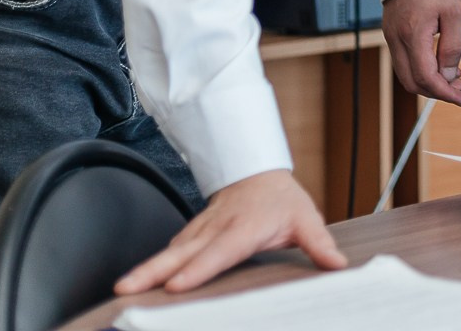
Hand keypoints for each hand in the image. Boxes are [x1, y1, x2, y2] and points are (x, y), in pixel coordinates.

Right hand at [115, 169, 344, 295]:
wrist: (258, 170)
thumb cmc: (281, 199)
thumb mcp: (305, 218)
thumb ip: (319, 243)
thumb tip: (338, 264)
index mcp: (244, 227)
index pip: (219, 251)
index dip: (198, 268)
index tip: (177, 284)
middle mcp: (216, 229)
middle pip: (182, 252)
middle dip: (154, 271)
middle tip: (127, 289)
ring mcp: (200, 230)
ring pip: (170, 250)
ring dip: (145, 269)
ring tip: (122, 289)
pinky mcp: (190, 234)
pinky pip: (170, 251)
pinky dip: (151, 266)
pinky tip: (135, 283)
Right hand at [382, 0, 460, 104]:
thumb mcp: (453, 13)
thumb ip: (451, 46)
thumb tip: (448, 75)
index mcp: (412, 34)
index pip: (425, 77)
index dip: (444, 93)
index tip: (460, 98)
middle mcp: (396, 39)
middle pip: (411, 82)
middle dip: (436, 91)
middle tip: (459, 89)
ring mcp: (390, 36)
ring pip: (405, 73)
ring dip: (428, 81)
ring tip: (453, 77)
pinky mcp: (391, 32)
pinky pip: (403, 60)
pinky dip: (420, 68)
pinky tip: (439, 63)